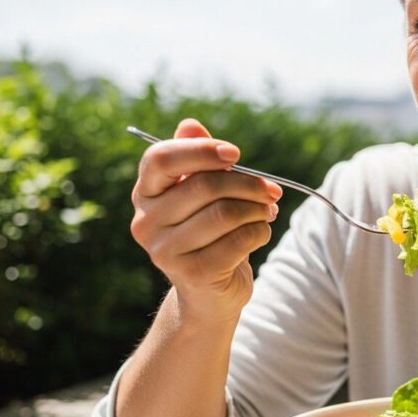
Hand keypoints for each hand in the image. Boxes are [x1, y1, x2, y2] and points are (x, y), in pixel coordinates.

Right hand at [130, 119, 282, 320]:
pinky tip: (260, 232)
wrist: (209, 292)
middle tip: (272, 190)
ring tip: (267, 211)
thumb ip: (196, 158)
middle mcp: (146, 222)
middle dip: (248, 183)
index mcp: (146, 193)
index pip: (160, 159)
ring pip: (225, 213)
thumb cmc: (209, 232)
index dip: (201, 151)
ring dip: (258, 209)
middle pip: (204, 186)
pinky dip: (259, 232)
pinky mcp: (192, 274)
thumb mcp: (202, 193)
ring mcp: (165, 251)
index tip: (236, 153)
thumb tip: (191, 124)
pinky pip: (238, 241)